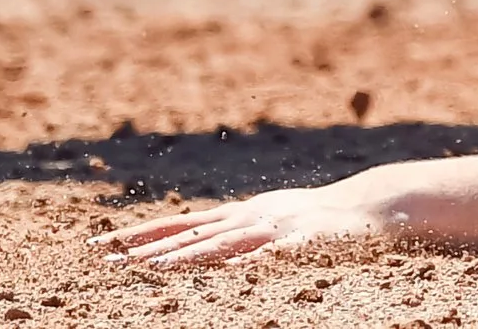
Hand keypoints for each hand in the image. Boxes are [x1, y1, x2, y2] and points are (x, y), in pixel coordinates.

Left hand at [92, 186, 390, 267]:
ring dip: (186, 257)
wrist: (374, 205)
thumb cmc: (322, 219)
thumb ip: (239, 234)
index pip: (181, 224)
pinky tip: (226, 273)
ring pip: (222, 244)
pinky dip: (247, 263)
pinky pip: (270, 256)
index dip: (141, 234)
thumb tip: (200, 252)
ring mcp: (275, 228)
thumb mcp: (273, 221)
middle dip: (144, 248)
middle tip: (102, 259)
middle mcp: (251, 217)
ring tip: (152, 271)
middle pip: (190, 234)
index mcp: (242, 213)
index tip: (102, 246)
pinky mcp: (302, 242)